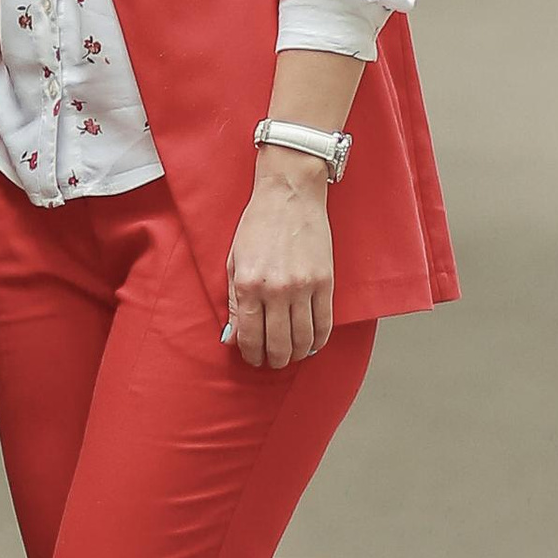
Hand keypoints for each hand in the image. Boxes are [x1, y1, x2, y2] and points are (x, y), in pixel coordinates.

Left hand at [223, 151, 337, 371]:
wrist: (289, 195)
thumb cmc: (258, 224)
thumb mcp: (233, 261)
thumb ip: (233, 302)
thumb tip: (232, 338)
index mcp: (248, 284)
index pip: (250, 337)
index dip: (252, 355)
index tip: (253, 359)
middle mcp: (276, 290)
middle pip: (279, 344)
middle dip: (275, 360)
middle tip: (273, 361)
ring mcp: (303, 287)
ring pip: (304, 339)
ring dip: (297, 354)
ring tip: (292, 354)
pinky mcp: (325, 282)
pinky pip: (325, 324)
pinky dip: (319, 340)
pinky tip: (312, 343)